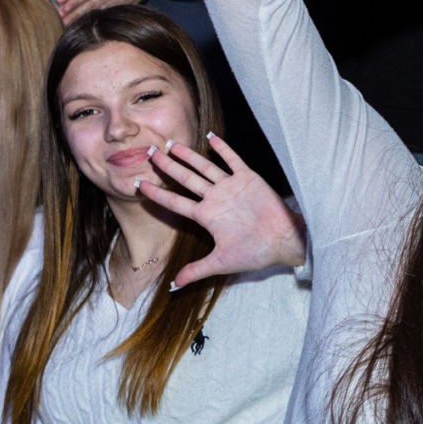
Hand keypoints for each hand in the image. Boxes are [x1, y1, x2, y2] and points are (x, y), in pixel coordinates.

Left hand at [134, 133, 305, 287]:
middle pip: (185, 179)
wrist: (284, 242)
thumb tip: (172, 286)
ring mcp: (230, 187)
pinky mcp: (248, 179)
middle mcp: (215, 199)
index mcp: (206, 216)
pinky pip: (233, 161)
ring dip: (188, 155)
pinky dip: (223, 149)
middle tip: (148, 152)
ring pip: (204, 167)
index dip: (156, 194)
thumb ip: (196, 270)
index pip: (175, 202)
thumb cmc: (255, 252)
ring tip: (170, 144)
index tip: (138, 184)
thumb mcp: (221, 263)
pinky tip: (211, 137)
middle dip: (166, 166)